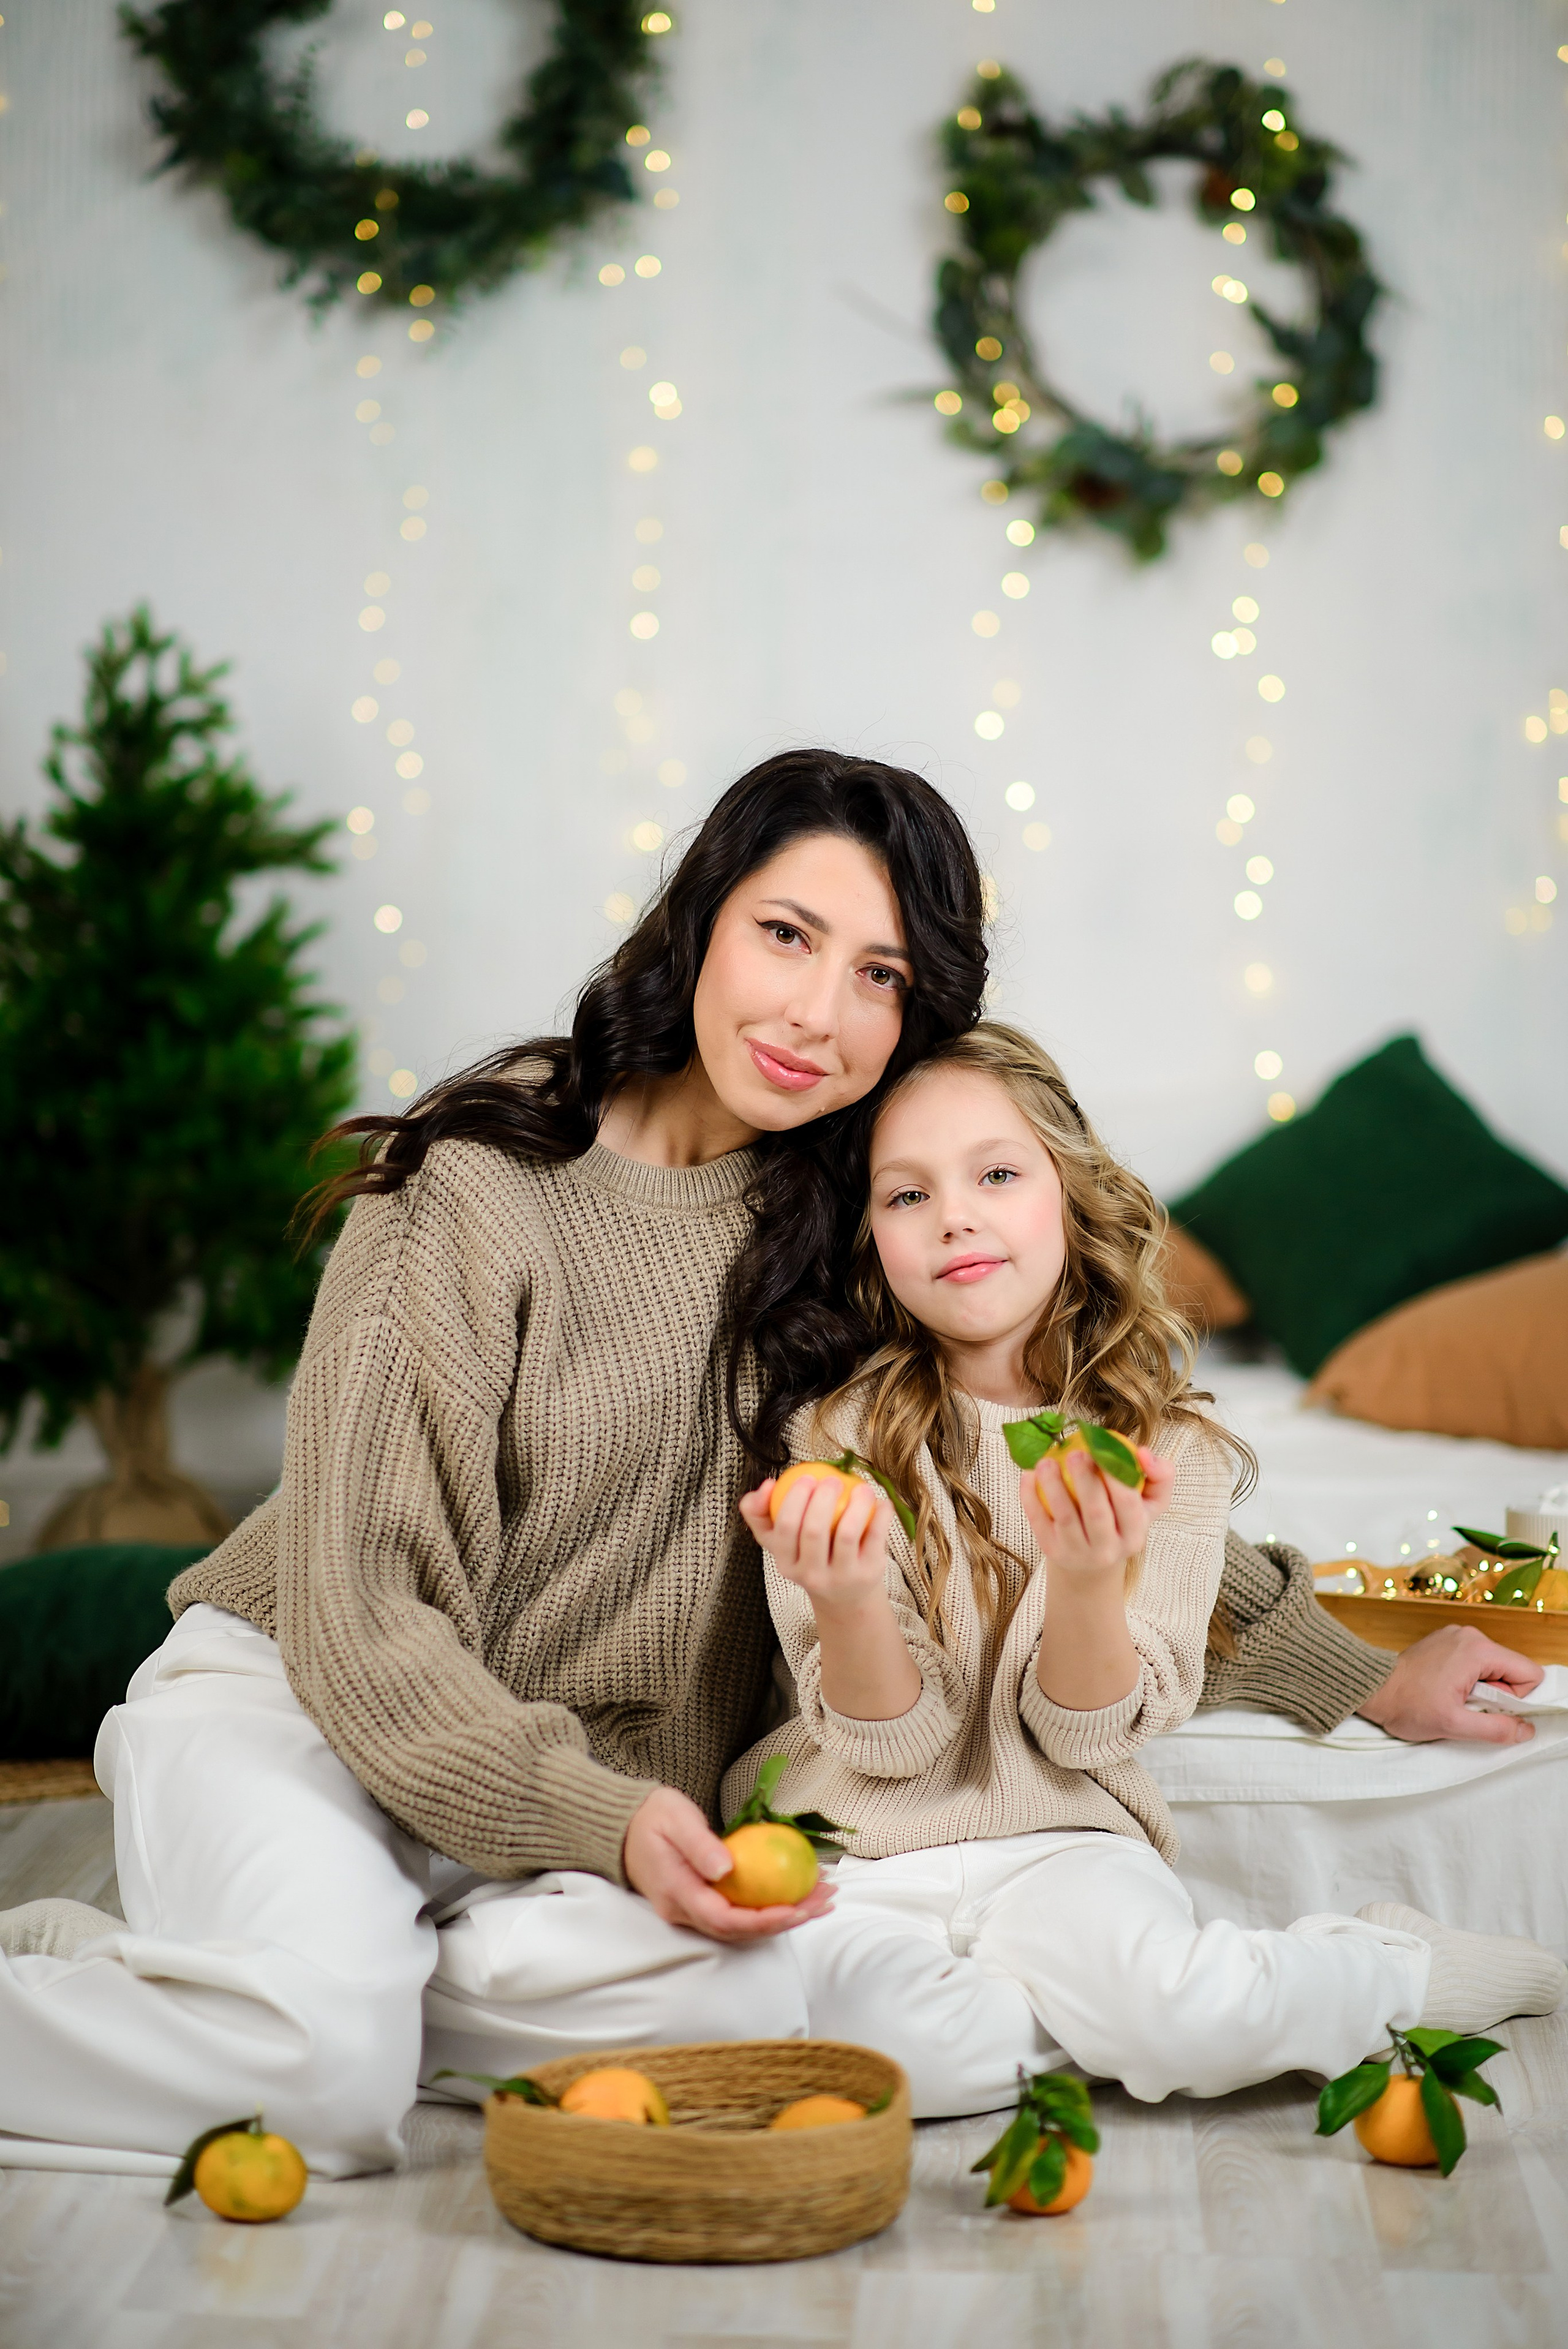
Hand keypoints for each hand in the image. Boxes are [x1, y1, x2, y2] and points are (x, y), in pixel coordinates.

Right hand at [621, 1785, 831, 1942]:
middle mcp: (684, 1911)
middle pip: (739, 1930)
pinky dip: (770, 1906)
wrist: (625, 1827)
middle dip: (785, 1920)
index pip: (723, 1919)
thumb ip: (698, 1845)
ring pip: (742, 1926)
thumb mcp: (674, 1820)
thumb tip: (726, 1868)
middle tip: (823, 1900)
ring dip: (784, 1915)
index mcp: (676, 1893)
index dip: (761, 1920)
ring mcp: (691, 1911)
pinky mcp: (701, 1903)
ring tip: (821, 1896)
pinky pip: (739, 1912)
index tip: (796, 1909)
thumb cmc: (651, 1817)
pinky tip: (797, 1891)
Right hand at [739, 1473, 893, 1619]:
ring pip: (846, 1534)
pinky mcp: (868, 1574)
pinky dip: (880, 1515)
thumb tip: (767, 1484)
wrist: (844, 1595)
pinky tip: (880, 1502)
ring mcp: (841, 1577)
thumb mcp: (780, 1542)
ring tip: (861, 1487)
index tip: (807, 1477)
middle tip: (832, 1479)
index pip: (785, 1528)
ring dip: (856, 1503)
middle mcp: (811, 1575)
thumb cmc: (809, 1557)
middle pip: (813, 1531)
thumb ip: (760, 1513)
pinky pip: (875, 1537)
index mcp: (787, 1564)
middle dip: (822, 1498)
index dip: (794, 1498)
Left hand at [1020, 1446, 1173, 1576]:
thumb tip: (1144, 1453)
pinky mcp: (1052, 1552)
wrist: (1093, 1559)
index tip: (1102, 1449)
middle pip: (1096, 1514)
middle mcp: (1108, 1551)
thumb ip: (1160, 1474)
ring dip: (1053, 1486)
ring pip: (1065, 1518)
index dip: (1116, 1476)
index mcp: (1134, 1535)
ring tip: (1047, 1461)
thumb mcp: (1150, 1501)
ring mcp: (1077, 1554)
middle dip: (1085, 1481)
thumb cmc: (1122, 1518)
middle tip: (1075, 1453)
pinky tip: (1029, 1474)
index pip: (1128, 1504)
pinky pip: (1039, 1522)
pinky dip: (1031, 1498)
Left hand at [1356, 1625, 1542, 1744]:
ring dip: (1482, 1690)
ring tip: (1453, 1699)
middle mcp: (1470, 1635)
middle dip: (1497, 1695)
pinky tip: (1446, 1690)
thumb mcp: (1454, 1725)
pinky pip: (1474, 1663)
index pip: (1528, 1672)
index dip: (1518, 1699)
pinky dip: (1468, 1680)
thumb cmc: (1406, 1704)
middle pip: (1511, 1669)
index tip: (1491, 1710)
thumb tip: (1525, 1729)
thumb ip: (1496, 1728)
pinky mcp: (1445, 1642)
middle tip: (1467, 1707)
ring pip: (1493, 1668)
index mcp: (1477, 1649)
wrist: (1370, 1688)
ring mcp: (1456, 1636)